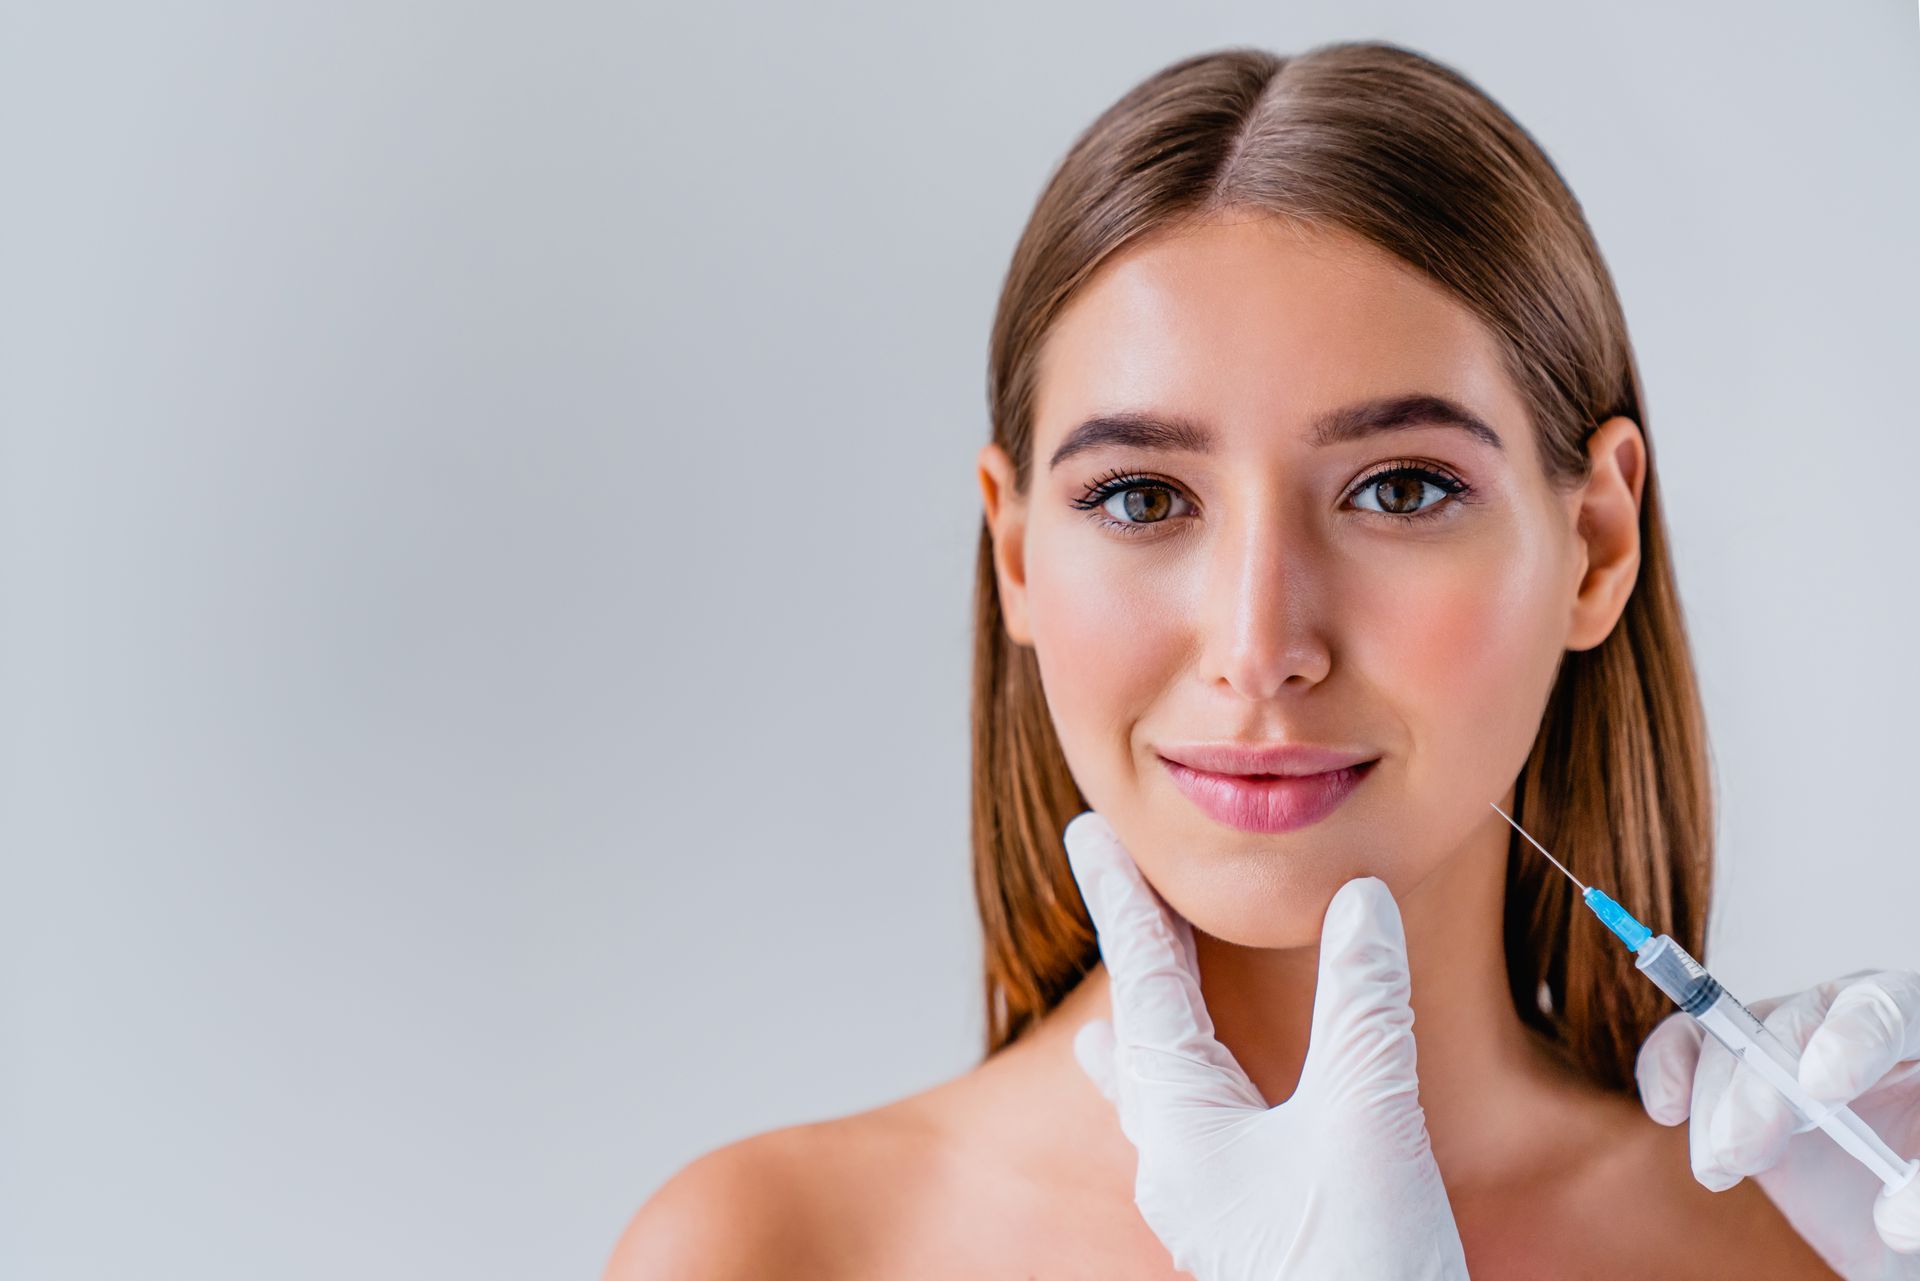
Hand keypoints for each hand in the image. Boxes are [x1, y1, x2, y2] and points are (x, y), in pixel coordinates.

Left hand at [1063, 810, 1467, 1280]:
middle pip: (1139, 1028)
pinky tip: (1205, 1103)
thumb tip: (1360, 900)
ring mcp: (1208, 1198)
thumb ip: (1364, 1003)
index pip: (1145, 979)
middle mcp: (1178, 1159)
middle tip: (1110, 887)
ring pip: (1160, 1090)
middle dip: (1131, 955)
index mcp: (1183, 1123)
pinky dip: (1194, 1088)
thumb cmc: (1363, 1266)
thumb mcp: (1368, 1119)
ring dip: (1150, 1030)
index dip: (1125, 897)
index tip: (1089, 834)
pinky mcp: (1248, 1224)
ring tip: (1117, 1007)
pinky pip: (1200, 1131)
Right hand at [1635, 968, 1919, 1279]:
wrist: (1896, 1240)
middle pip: (1798, 1022)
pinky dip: (1668, 1066)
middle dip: (1762, 1082)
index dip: (1853, 1036)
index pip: (1887, 1007)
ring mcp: (1791, 1050)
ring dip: (1717, 1100)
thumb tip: (1890, 1216)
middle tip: (1743, 1143)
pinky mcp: (1742, 1077)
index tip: (1822, 1088)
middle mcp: (1851, 1031)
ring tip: (1723, 1166)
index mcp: (1918, 1039)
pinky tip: (1667, 1108)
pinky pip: (1692, 1043)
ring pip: (1736, 1039)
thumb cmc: (1919, 1192)